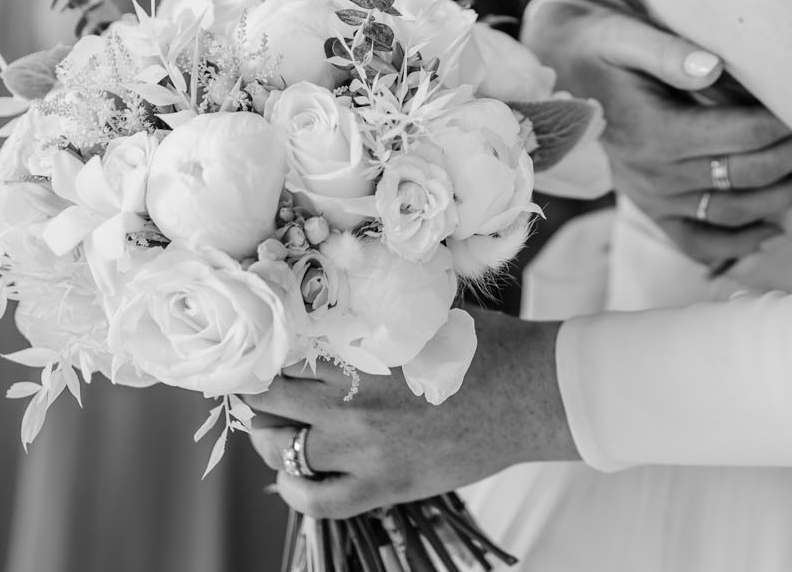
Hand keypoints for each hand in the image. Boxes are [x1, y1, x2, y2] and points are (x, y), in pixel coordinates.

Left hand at [247, 310, 573, 518]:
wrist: (533, 394)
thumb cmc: (486, 344)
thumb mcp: (427, 312)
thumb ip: (378, 308)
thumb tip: (336, 289)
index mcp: (361, 349)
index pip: (282, 350)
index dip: (263, 349)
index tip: (258, 347)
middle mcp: (353, 400)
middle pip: (270, 398)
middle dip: (259, 390)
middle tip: (259, 385)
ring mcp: (366, 449)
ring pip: (281, 448)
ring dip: (269, 435)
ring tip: (274, 424)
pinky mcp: (385, 485)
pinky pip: (317, 501)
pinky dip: (294, 491)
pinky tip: (293, 475)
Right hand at [522, 0, 791, 268]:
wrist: (554, 68)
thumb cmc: (599, 42)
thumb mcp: (622, 33)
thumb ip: (666, 50)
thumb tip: (712, 67)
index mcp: (654, 132)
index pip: (742, 135)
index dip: (789, 126)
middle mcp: (654, 174)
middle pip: (747, 176)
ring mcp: (651, 197)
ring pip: (733, 213)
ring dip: (786, 200)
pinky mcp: (648, 207)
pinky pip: (696, 241)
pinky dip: (738, 244)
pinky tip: (776, 230)